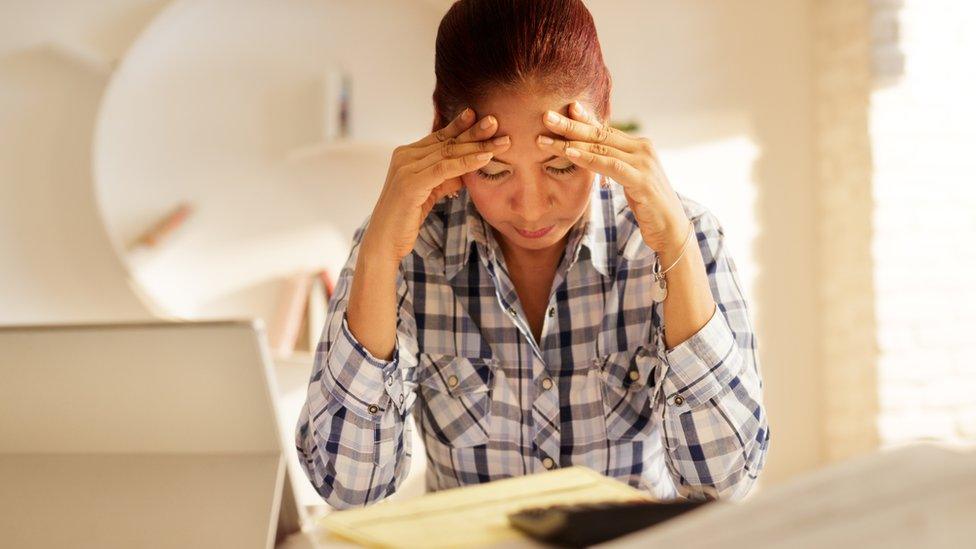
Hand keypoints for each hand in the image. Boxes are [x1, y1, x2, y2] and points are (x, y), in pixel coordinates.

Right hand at [363, 108, 511, 262]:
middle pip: (446, 141)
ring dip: (478, 146)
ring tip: (501, 141)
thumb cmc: (406, 218)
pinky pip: (445, 169)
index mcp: (406, 155)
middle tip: (496, 122)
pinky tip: (485, 158)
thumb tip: (469, 167)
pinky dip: (467, 163)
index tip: (481, 116)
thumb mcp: (429, 192)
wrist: (384, 241)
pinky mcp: (411, 183)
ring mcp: (405, 168)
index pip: (439, 136)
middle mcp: (404, 156)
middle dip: (474, 132)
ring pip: (448, 153)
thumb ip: (445, 177)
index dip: (460, 125)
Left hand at [536, 101, 689, 256]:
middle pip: (600, 134)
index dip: (584, 119)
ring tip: (546, 138)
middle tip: (546, 115)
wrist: (671, 229)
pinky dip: (588, 159)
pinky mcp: (642, 180)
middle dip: (571, 124)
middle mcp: (643, 149)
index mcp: (640, 147)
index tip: (563, 108)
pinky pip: (610, 166)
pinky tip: (570, 154)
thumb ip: (615, 163)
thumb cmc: (648, 205)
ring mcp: (644, 163)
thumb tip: (594, 154)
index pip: (606, 130)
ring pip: (601, 148)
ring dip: (571, 142)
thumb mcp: (629, 179)